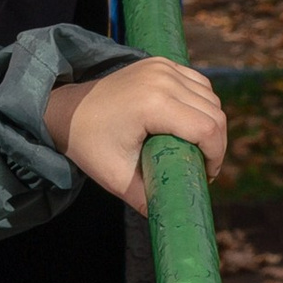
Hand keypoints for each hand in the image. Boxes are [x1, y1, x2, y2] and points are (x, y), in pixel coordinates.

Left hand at [44, 59, 226, 215]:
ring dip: (210, 123)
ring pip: (210, 96)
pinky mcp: (160, 63)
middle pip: (214, 113)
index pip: (207, 129)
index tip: (206, 176)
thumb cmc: (90, 145)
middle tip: (201, 167)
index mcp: (153, 103)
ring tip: (195, 147)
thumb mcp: (118, 179)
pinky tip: (188, 122)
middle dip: (216, 144)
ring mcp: (161, 66)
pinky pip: (197, 82)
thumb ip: (150, 201)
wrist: (67, 111)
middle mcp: (161, 78)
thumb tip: (179, 220)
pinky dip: (201, 102)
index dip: (216, 157)